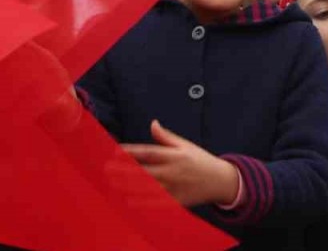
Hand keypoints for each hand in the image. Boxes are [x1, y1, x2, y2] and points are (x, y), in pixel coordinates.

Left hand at [121, 120, 239, 206]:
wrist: (220, 181)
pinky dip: (141, 202)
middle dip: (123, 170)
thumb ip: (166, 136)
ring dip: (127, 186)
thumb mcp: (186, 145)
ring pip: (146, 188)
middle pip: (143, 171)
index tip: (115, 151)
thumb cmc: (201, 160)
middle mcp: (173, 171)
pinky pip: (155, 203)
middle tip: (107, 169)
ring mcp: (174, 188)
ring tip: (112, 183)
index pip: (148, 152)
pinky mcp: (176, 201)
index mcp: (175, 155)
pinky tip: (127, 199)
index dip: (131, 151)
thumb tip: (152, 124)